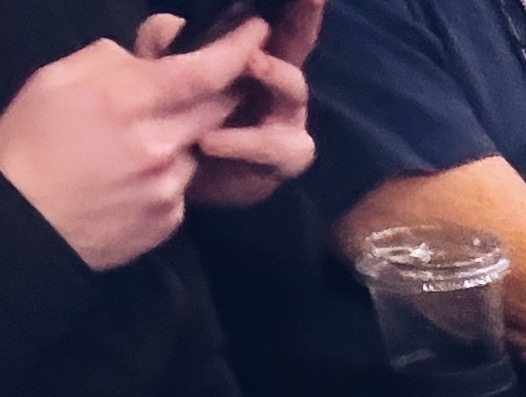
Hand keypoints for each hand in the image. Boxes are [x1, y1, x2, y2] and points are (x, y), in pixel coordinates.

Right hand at [0, 26, 261, 268]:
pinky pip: (183, 188)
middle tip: (206, 83)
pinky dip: (166, 176)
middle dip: (222, 92)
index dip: (238, 48)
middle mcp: (158, 143)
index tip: (256, 30)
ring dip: (182, 139)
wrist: (23, 223)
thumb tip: (160, 45)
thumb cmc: (30, 143)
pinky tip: (130, 179)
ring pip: (199, 149)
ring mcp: (168, 185)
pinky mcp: (170, 219)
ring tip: (134, 145)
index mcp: (128, 100)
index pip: (206, 71)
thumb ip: (116, 58)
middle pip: (219, 109)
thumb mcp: (58, 80)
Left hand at [136, 6, 321, 208]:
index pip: (272, 22)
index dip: (294, 6)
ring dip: (273, 72)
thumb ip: (163, 48)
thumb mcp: (160, 78)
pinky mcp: (284, 158)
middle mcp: (276, 84)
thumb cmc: (176, 124)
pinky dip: (244, 141)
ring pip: (295, 88)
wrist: (176, 186)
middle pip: (298, 46)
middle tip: (278, 5)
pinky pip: (280, 144)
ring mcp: (286, 119)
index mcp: (250, 57)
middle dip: (302, 20)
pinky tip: (211, 140)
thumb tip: (173, 28)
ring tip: (251, 63)